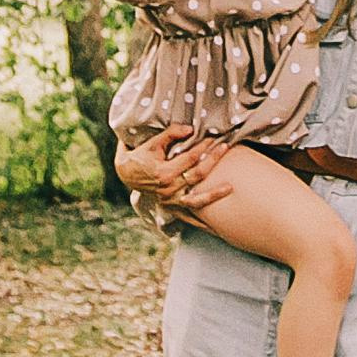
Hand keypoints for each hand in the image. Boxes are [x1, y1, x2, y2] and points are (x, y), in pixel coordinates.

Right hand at [118, 130, 236, 215]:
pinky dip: (200, 222)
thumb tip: (190, 129)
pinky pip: (188, 217)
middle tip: (225, 147)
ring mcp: (170, 200)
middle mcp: (168, 189)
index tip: (214, 137)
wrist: (126, 174)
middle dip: (213, 160)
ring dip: (214, 194)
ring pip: (197, 199)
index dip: (203, 146)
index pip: (190, 158)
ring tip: (230, 188)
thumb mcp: (152, 143)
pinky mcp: (171, 207)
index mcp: (164, 172)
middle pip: (197, 175)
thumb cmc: (141, 156)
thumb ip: (171, 134)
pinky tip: (214, 227)